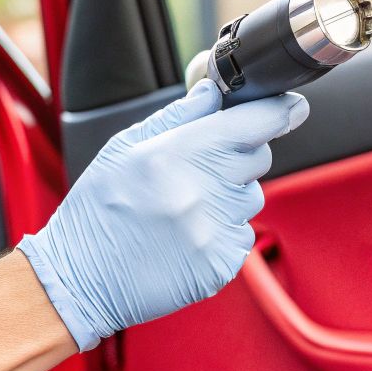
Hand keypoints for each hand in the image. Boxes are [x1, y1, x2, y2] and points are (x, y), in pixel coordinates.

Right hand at [19, 79, 310, 351]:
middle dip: (237, 155)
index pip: (254, 123)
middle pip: (257, 157)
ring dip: (228, 196)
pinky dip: (222, 231)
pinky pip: (241, 235)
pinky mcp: (220, 265)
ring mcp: (214, 232)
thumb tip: (213, 92)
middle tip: (197, 168)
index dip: (279, 110)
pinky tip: (186, 236)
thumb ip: (177, 116)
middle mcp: (202, 192)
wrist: (79, 277)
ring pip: (250, 198)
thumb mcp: (124, 147)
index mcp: (177, 154)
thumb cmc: (96, 210)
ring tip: (182, 207)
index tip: (291, 106)